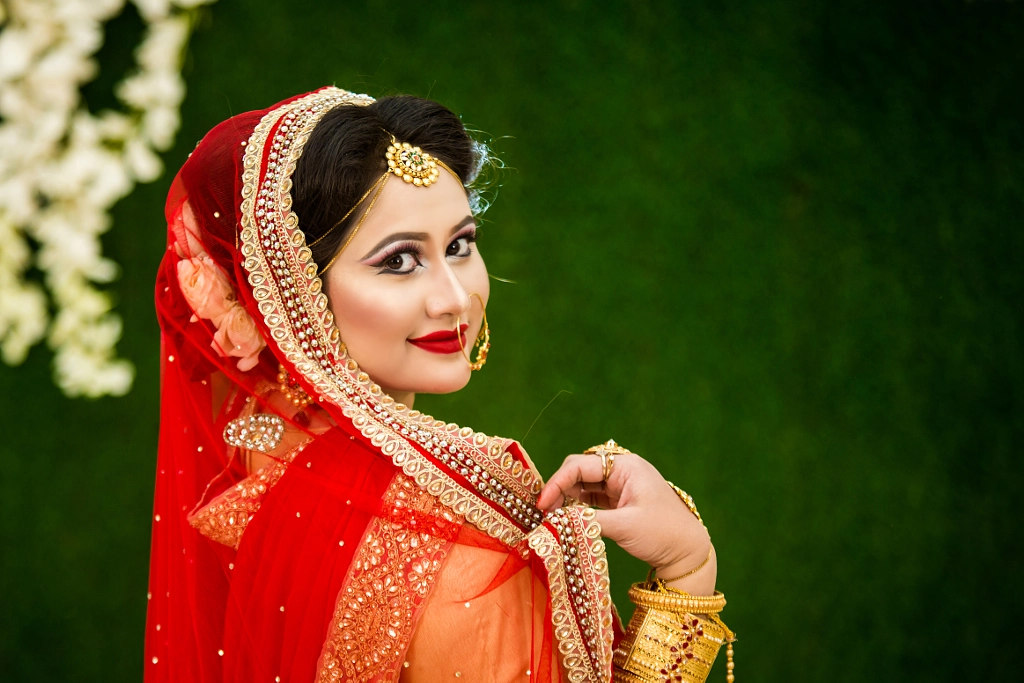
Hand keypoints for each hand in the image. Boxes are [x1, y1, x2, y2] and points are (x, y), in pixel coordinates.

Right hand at [537, 450, 714, 593]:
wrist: (689, 553)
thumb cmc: (662, 534)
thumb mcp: (623, 526)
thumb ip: (587, 520)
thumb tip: (554, 520)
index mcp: (626, 466)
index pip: (580, 465)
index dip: (557, 483)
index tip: (542, 505)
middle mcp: (622, 470)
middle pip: (579, 471)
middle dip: (560, 489)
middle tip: (545, 513)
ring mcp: (621, 485)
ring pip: (583, 485)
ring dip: (567, 499)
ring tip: (552, 518)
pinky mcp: (620, 501)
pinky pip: (591, 498)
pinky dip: (577, 508)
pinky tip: (567, 519)